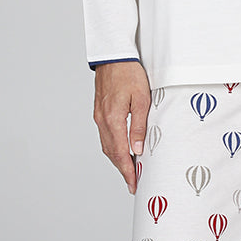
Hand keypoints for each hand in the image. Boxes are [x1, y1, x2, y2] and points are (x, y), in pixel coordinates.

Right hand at [92, 61, 152, 192]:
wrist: (113, 55)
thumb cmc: (130, 73)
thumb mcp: (141, 99)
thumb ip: (138, 125)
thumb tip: (137, 149)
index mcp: (113, 119)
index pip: (120, 153)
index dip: (127, 171)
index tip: (133, 184)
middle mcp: (102, 120)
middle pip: (111, 153)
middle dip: (122, 169)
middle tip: (132, 183)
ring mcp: (98, 116)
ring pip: (106, 145)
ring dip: (116, 159)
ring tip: (129, 170)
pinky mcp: (99, 111)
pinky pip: (104, 135)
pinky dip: (112, 147)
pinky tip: (121, 149)